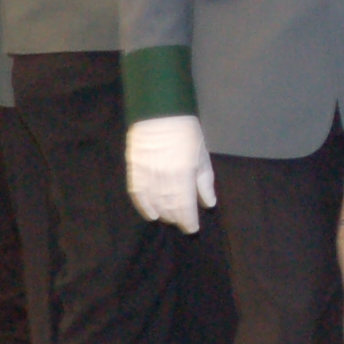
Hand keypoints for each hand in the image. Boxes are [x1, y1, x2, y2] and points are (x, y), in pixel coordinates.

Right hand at [126, 114, 215, 231]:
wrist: (159, 113)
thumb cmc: (186, 133)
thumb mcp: (202, 155)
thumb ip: (205, 182)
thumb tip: (209, 203)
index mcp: (184, 174)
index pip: (186, 207)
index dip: (189, 221)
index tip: (192, 229)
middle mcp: (164, 178)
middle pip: (170, 207)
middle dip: (177, 218)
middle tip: (182, 222)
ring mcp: (148, 175)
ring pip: (155, 203)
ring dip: (164, 214)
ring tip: (170, 218)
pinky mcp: (134, 171)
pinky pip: (138, 195)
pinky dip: (144, 207)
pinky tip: (151, 215)